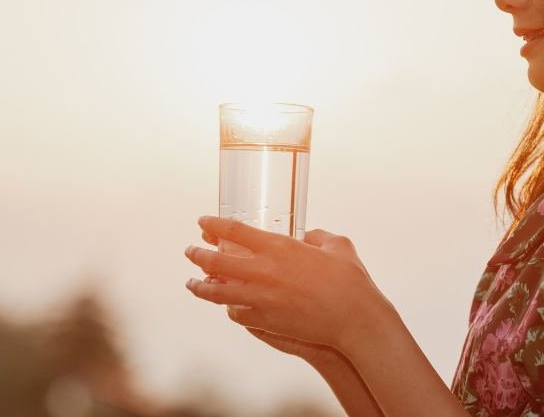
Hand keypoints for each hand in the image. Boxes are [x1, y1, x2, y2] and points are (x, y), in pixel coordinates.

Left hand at [198, 227, 343, 369]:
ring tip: (191, 283)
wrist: (354, 317)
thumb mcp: (337, 245)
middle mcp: (264, 270)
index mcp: (278, 246)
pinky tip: (224, 305)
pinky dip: (228, 307)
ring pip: (217, 291)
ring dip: (200, 286)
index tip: (202, 222)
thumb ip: (319, 236)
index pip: (233, 230)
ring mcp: (261, 297)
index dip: (213, 225)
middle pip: (216, 260)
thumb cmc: (350, 279)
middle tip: (189, 251)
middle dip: (197, 254)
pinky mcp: (265, 320)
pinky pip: (236, 313)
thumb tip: (309, 236)